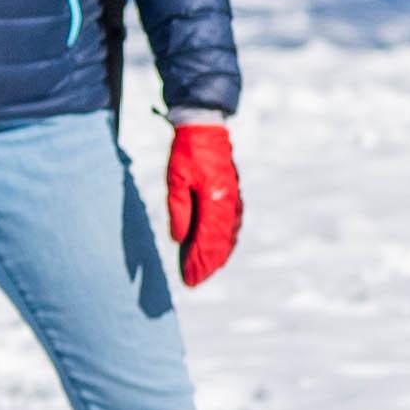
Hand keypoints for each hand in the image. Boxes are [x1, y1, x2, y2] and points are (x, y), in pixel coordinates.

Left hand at [164, 118, 241, 286]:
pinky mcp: (234, 194)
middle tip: (194, 282)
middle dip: (207, 265)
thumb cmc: (187, 153)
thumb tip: (179, 240)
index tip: (189, 279)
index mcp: (215, 200)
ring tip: (205, 271)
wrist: (206, 127)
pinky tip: (219, 249)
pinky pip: (233, 225)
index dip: (198, 262)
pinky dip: (226, 241)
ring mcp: (234, 199)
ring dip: (218, 256)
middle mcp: (228, 203)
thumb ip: (179, 210)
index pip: (207, 240)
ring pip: (229, 236)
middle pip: (220, 243)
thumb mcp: (175, 180)